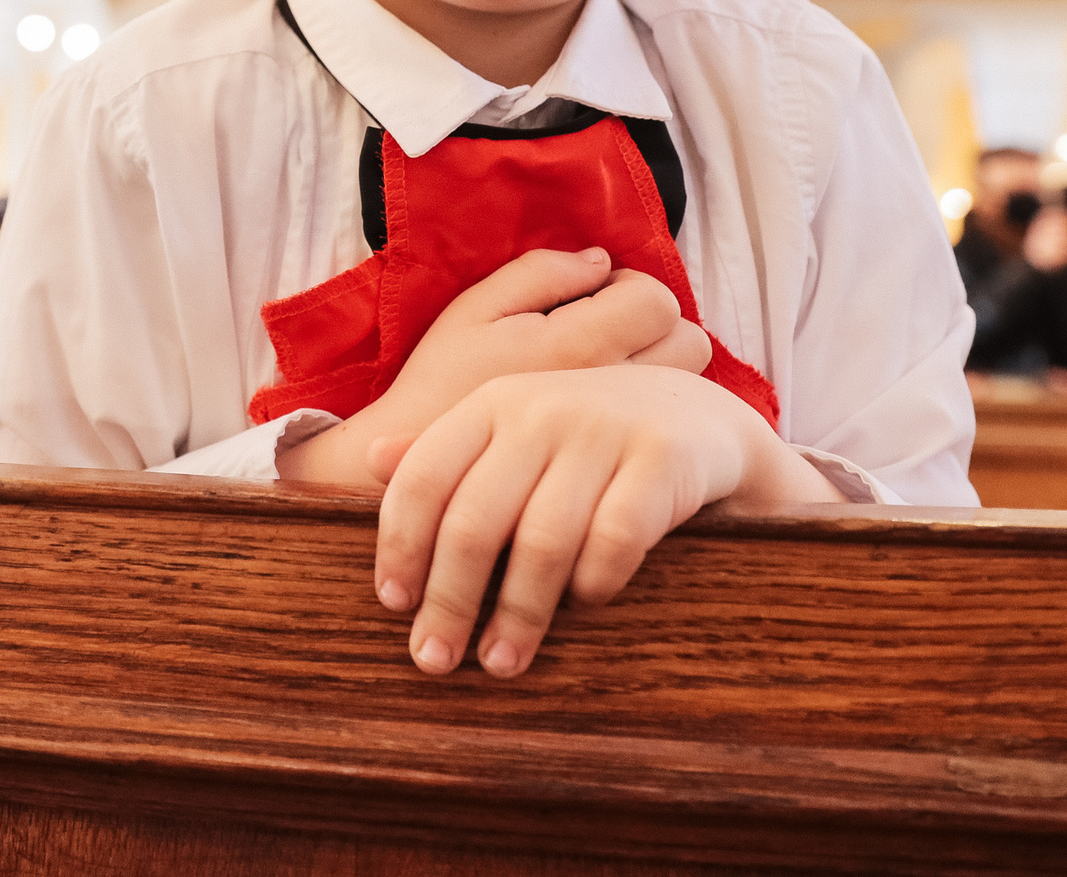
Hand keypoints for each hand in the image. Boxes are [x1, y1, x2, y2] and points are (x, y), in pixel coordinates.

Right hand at [278, 249, 708, 484]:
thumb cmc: (439, 386)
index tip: (599, 297)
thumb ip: (540, 274)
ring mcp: (615, 433)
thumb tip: (601, 261)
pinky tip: (608, 410)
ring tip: (611, 372)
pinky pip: (660, 427)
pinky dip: (648, 409)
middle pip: (688, 342)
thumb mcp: (474, 310)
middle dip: (658, 327)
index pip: (655, 301)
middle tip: (613, 333)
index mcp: (576, 345)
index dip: (632, 288)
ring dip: (659, 367)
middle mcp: (608, 390)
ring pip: (684, 387)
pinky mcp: (612, 466)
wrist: (414, 474)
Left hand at [369, 366, 842, 678]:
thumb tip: (367, 462)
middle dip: (449, 600)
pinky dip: (594, 581)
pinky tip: (586, 606)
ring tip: (502, 662)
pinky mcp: (663, 458)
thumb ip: (448, 450)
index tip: (395, 605)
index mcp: (492, 403)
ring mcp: (604, 429)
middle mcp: (540, 409)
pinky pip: (615, 538)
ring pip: (542, 540)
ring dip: (518, 613)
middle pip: (475, 520)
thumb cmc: (586, 442)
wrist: (699, 418)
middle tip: (435, 661)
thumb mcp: (514, 431)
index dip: (402, 545)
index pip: (425, 477)